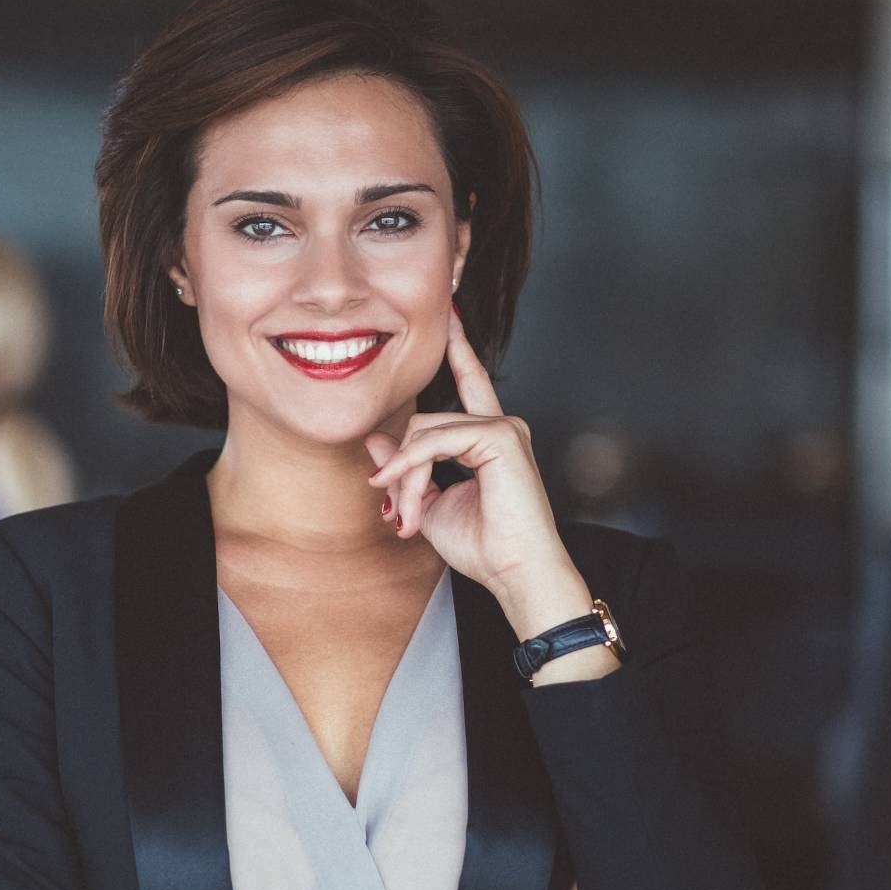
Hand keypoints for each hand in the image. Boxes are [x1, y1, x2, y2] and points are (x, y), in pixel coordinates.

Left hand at [364, 308, 587, 638]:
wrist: (515, 572)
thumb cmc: (482, 547)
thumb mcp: (429, 504)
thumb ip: (405, 468)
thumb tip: (375, 440)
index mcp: (489, 438)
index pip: (471, 385)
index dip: (459, 351)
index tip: (450, 317)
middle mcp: (500, 426)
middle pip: (424, 423)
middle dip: (402, 468)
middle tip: (399, 515)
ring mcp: (503, 428)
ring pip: (424, 432)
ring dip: (406, 477)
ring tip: (408, 517)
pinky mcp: (500, 437)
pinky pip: (435, 441)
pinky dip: (414, 468)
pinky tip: (410, 497)